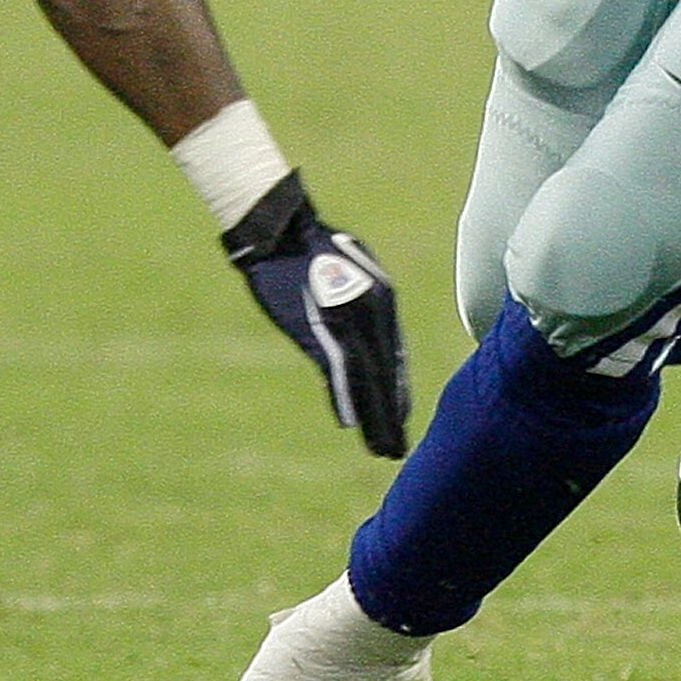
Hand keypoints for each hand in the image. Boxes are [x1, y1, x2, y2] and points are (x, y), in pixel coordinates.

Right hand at [223, 173, 412, 458]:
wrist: (280, 230)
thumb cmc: (313, 245)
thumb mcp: (353, 266)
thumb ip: (364, 301)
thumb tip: (364, 332)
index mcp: (382, 301)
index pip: (394, 359)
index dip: (398, 393)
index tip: (400, 420)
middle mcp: (372, 314)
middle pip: (385, 375)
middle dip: (391, 415)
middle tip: (398, 450)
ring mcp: (345, 323)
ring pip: (365, 380)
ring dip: (373, 417)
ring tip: (382, 447)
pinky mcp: (316, 330)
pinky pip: (336, 372)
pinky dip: (344, 399)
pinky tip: (350, 423)